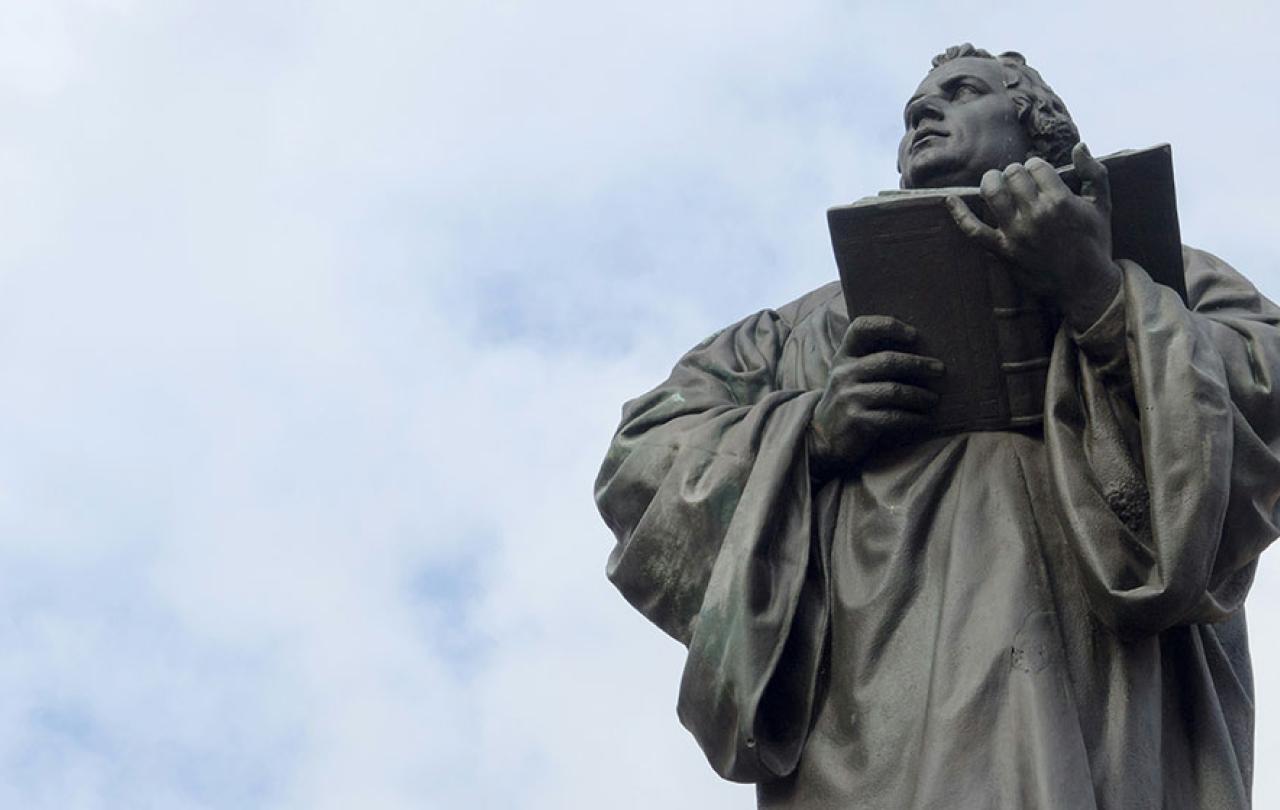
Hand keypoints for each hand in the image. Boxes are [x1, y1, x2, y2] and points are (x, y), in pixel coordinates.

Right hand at [808, 315, 943, 477]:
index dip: (888, 325)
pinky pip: (893, 417)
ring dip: (920, 395)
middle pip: (888, 361)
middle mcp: (844, 373)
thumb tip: (919, 350)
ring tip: (933, 399)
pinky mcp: (856, 420)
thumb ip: (872, 359)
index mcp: (844, 356)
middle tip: (940, 370)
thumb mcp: (850, 375)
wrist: (822, 437)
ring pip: (894, 391)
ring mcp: (849, 397)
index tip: (913, 334)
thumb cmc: (848, 400)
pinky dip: (913, 419)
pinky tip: (924, 420)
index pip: (861, 328)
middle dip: (919, 364)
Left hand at [945, 143, 1121, 332]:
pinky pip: (973, 230)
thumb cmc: (1094, 242)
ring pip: (992, 193)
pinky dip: (959, 214)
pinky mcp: (1002, 250)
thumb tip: (1079, 145)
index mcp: (1060, 201)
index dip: (1036, 166)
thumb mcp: (1102, 205)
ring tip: (996, 182)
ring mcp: (1015, 233)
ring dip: (991, 182)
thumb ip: (1093, 172)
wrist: (1085, 285)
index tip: (1039, 175)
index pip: (1035, 165)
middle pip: (1012, 175)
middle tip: (1020, 181)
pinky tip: (950, 200)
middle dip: (1015, 173)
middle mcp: (1035, 215)